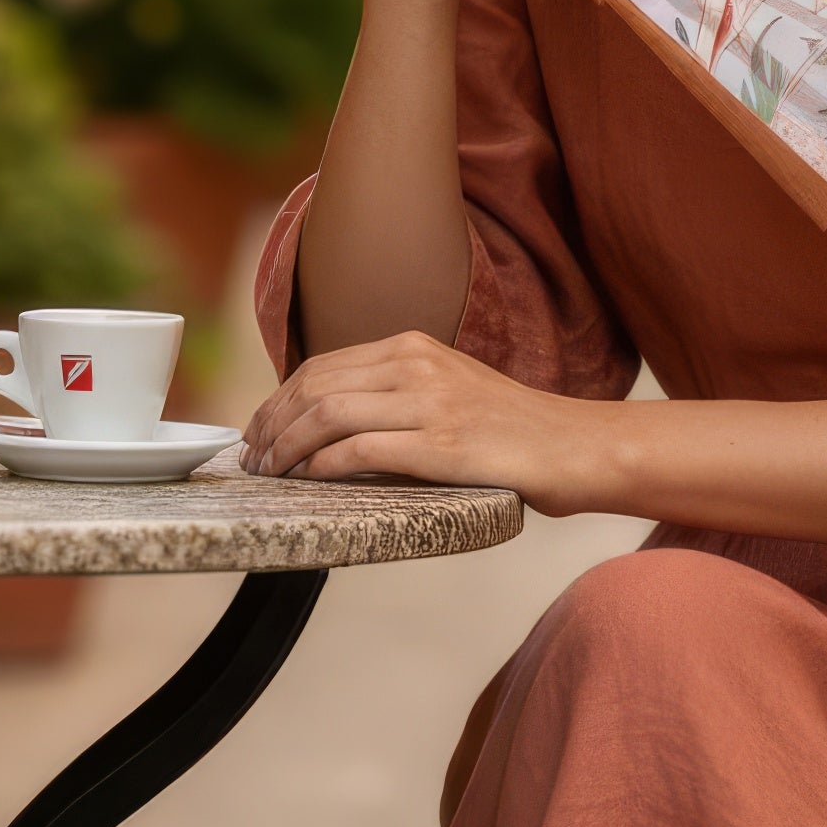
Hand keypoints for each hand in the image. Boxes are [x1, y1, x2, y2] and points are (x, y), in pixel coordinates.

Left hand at [238, 332, 609, 518]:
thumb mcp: (450, 389)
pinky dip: (323, 466)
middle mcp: (416, 364)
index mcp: (414, 347)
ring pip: (328, 413)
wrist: (572, 446)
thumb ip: (397, 395)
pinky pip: (361, 451)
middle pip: (314, 385)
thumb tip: (332, 425)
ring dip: (287, 447)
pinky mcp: (441, 444)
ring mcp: (429, 402)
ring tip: (272, 473)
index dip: (278, 399)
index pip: (322, 366)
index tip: (259, 431)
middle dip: (271, 424)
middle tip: (253, 459)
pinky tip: (308, 480)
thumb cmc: (512, 430)